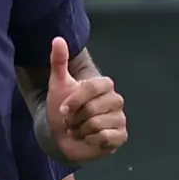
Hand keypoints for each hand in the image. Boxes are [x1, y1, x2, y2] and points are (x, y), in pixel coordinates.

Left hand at [46, 39, 127, 161]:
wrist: (63, 136)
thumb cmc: (63, 109)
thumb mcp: (58, 84)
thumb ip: (58, 61)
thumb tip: (57, 39)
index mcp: (105, 85)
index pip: (91, 88)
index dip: (74, 101)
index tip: (63, 109)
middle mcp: (116, 100)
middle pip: (92, 109)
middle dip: (75, 119)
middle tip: (72, 121)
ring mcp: (120, 118)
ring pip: (96, 125)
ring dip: (80, 131)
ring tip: (79, 130)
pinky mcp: (121, 136)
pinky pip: (104, 137)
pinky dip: (91, 140)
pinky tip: (89, 139)